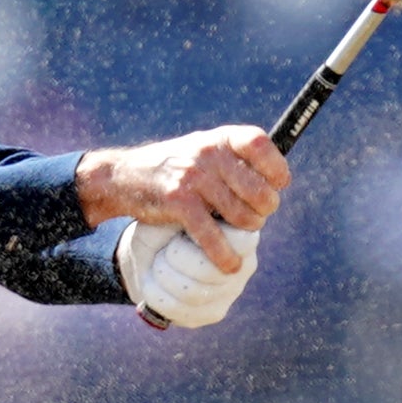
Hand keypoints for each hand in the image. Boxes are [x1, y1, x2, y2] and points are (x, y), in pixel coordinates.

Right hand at [78, 123, 288, 272]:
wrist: (124, 176)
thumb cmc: (175, 167)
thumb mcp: (205, 149)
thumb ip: (236, 161)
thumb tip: (277, 186)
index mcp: (220, 138)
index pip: (260, 145)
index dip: (276, 169)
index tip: (277, 184)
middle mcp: (208, 154)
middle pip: (259, 192)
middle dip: (263, 210)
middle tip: (251, 215)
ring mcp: (193, 178)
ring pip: (242, 217)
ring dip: (245, 232)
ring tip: (236, 232)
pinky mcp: (179, 203)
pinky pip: (213, 236)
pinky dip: (224, 256)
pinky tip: (229, 264)